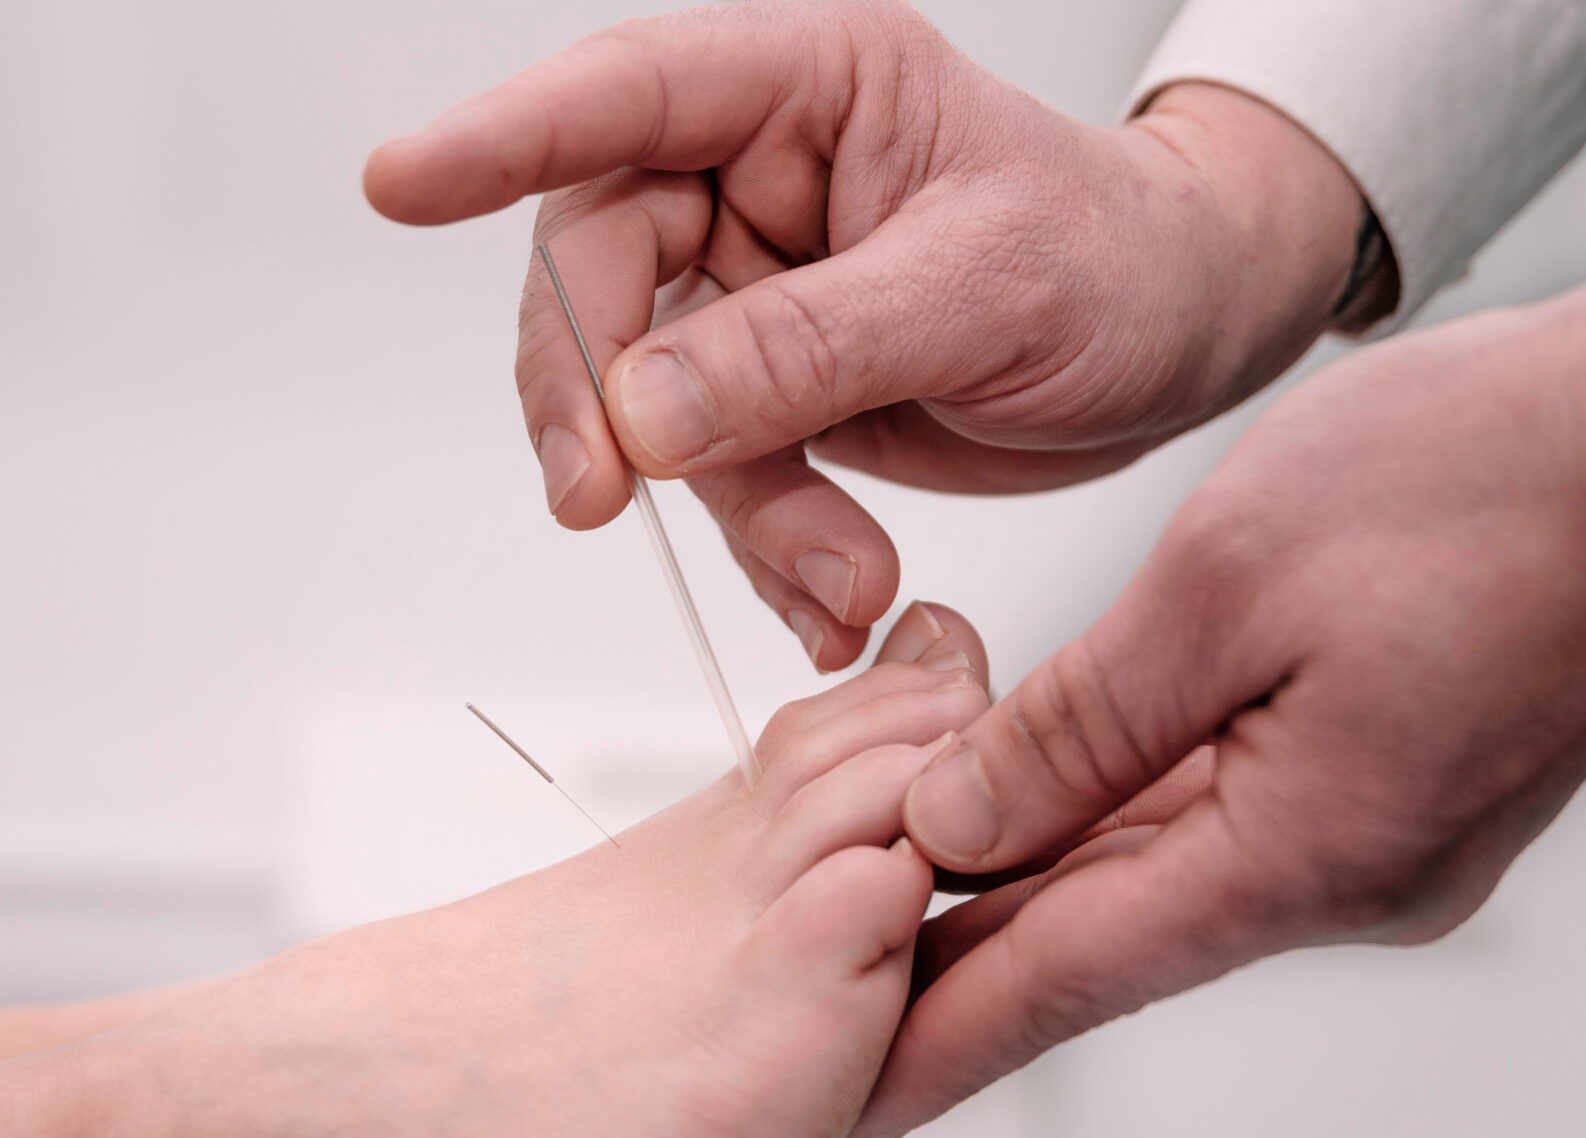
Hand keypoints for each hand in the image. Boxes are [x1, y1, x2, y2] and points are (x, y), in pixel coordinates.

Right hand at [364, 0, 1375, 668]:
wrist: (1185, 340)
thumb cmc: (1117, 261)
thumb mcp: (981, 292)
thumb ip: (807, 348)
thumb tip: (640, 412)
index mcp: (804, 89)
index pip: (622, 96)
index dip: (500, 139)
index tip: (400, 184)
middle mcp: (752, 180)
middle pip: (596, 277)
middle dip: (599, 401)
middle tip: (608, 500)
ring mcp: (753, 294)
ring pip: (653, 408)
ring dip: (731, 514)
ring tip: (841, 580)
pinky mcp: (773, 394)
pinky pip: (722, 483)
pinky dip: (771, 553)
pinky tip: (836, 599)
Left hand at [847, 124, 1585, 1137]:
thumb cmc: (1485, 477)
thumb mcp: (1226, 582)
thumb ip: (1078, 726)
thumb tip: (951, 829)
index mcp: (1303, 856)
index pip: (1072, 978)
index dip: (945, 1041)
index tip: (845, 1113)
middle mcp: (1352, 883)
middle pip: (1111, 943)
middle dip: (970, 978)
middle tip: (840, 1031)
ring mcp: (1389, 841)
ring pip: (1168, 880)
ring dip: (1042, 895)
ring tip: (902, 929)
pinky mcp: (1409, 785)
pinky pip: (1229, 825)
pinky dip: (1126, 825)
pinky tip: (1043, 819)